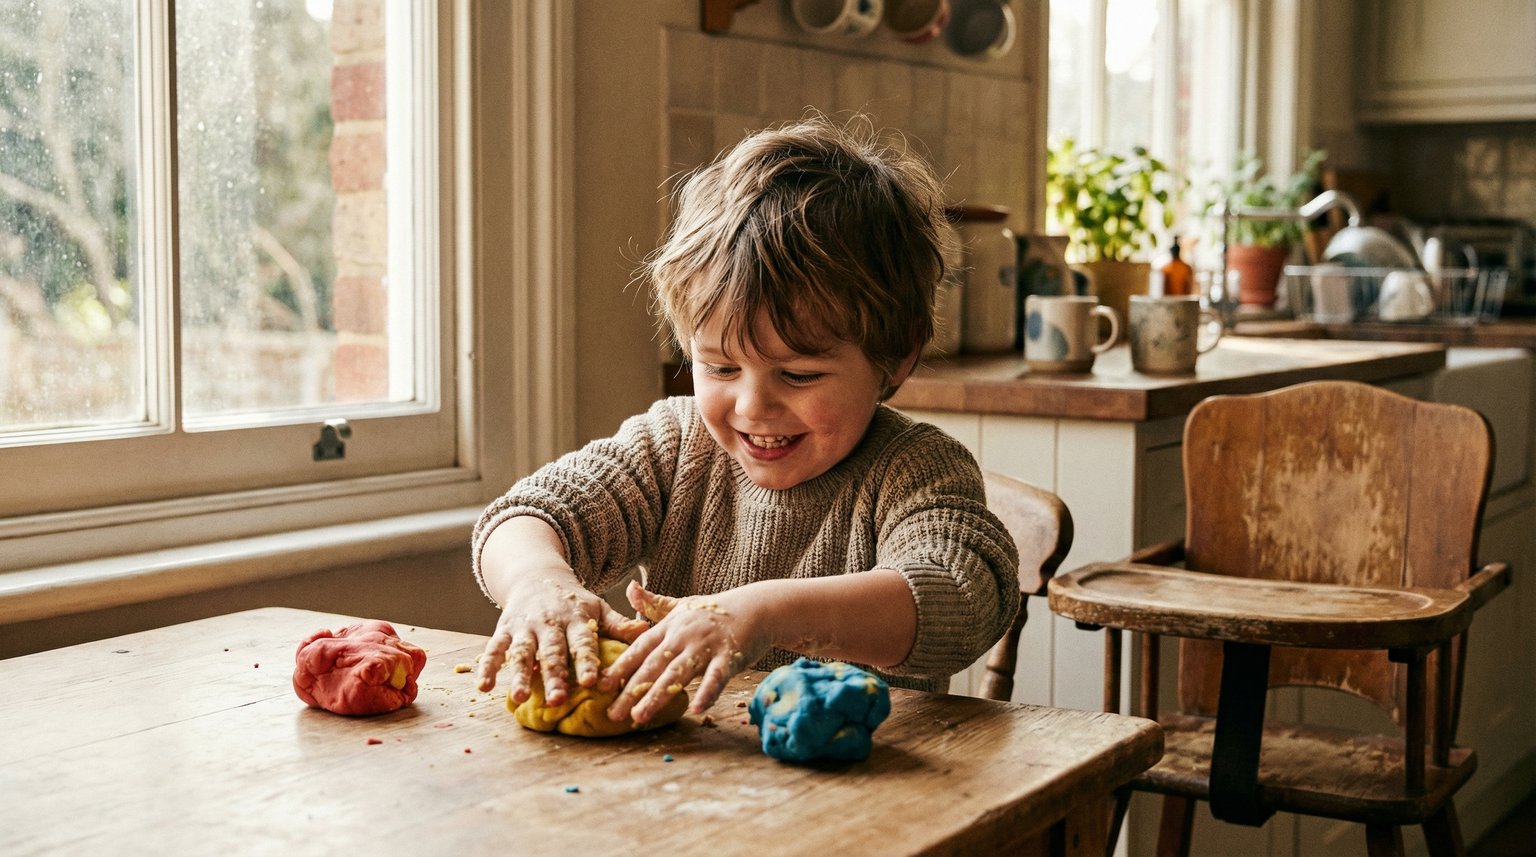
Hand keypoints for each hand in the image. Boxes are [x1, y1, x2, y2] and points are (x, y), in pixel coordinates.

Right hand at [475, 571, 648, 705]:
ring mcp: (525, 627)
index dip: (587, 662)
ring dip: (519, 675)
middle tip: (558, 700)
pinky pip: (493, 649)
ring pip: (522, 653)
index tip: (592, 682)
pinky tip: (484, 688)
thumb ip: (619, 624)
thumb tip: (647, 631)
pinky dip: (487, 667)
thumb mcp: (597, 608)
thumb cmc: (574, 601)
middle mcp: (549, 623)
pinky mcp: (504, 629)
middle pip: (552, 652)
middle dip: (554, 676)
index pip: (582, 643)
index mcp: (575, 620)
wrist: (537, 576)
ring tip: (520, 698)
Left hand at [601, 580, 771, 723]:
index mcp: (670, 627)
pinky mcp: (729, 657)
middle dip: (630, 691)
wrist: (756, 606)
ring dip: (657, 696)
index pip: (640, 649)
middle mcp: (684, 636)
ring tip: (639, 717)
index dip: (620, 667)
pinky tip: (697, 710)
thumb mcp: (682, 605)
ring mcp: (706, 646)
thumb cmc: (716, 610)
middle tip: (612, 714)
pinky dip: (707, 693)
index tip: (600, 685)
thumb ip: (654, 603)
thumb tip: (629, 587)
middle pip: (652, 666)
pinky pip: (716, 678)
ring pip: (677, 674)